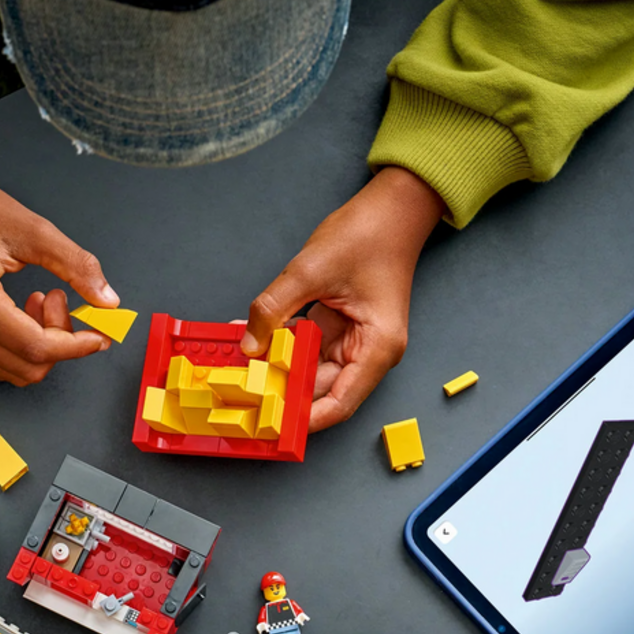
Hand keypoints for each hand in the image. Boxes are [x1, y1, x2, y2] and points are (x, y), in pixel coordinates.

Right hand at [0, 139, 118, 385]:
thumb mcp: (31, 228)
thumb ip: (75, 266)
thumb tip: (108, 301)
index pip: (36, 348)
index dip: (76, 345)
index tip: (101, 333)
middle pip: (28, 367)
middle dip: (60, 342)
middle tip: (61, 297)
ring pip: (15, 371)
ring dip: (42, 345)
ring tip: (42, 298)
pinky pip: (0, 362)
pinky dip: (24, 346)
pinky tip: (26, 310)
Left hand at [242, 167, 444, 431]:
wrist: (393, 206)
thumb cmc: (369, 234)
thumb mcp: (311, 269)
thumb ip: (275, 308)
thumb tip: (249, 344)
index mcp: (376, 347)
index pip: (340, 402)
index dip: (306, 420)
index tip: (273, 427)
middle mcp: (368, 351)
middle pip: (321, 389)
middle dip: (283, 394)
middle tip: (243, 399)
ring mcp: (352, 340)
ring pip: (309, 370)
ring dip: (278, 371)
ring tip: (241, 375)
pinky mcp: (337, 328)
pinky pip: (305, 348)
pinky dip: (281, 348)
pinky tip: (252, 343)